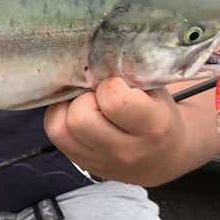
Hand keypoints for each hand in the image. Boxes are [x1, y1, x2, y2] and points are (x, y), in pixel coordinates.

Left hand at [44, 77, 187, 185]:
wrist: (164, 157)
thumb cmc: (158, 116)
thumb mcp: (156, 92)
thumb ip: (131, 75)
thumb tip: (96, 57)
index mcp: (152, 129)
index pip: (114, 101)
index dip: (110, 85)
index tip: (117, 84)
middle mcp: (124, 151)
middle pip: (79, 118)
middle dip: (85, 98)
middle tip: (98, 94)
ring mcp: (98, 161)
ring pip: (59, 128)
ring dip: (67, 107)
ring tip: (85, 102)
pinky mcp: (80, 162)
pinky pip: (55, 134)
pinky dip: (60, 116)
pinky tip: (75, 111)